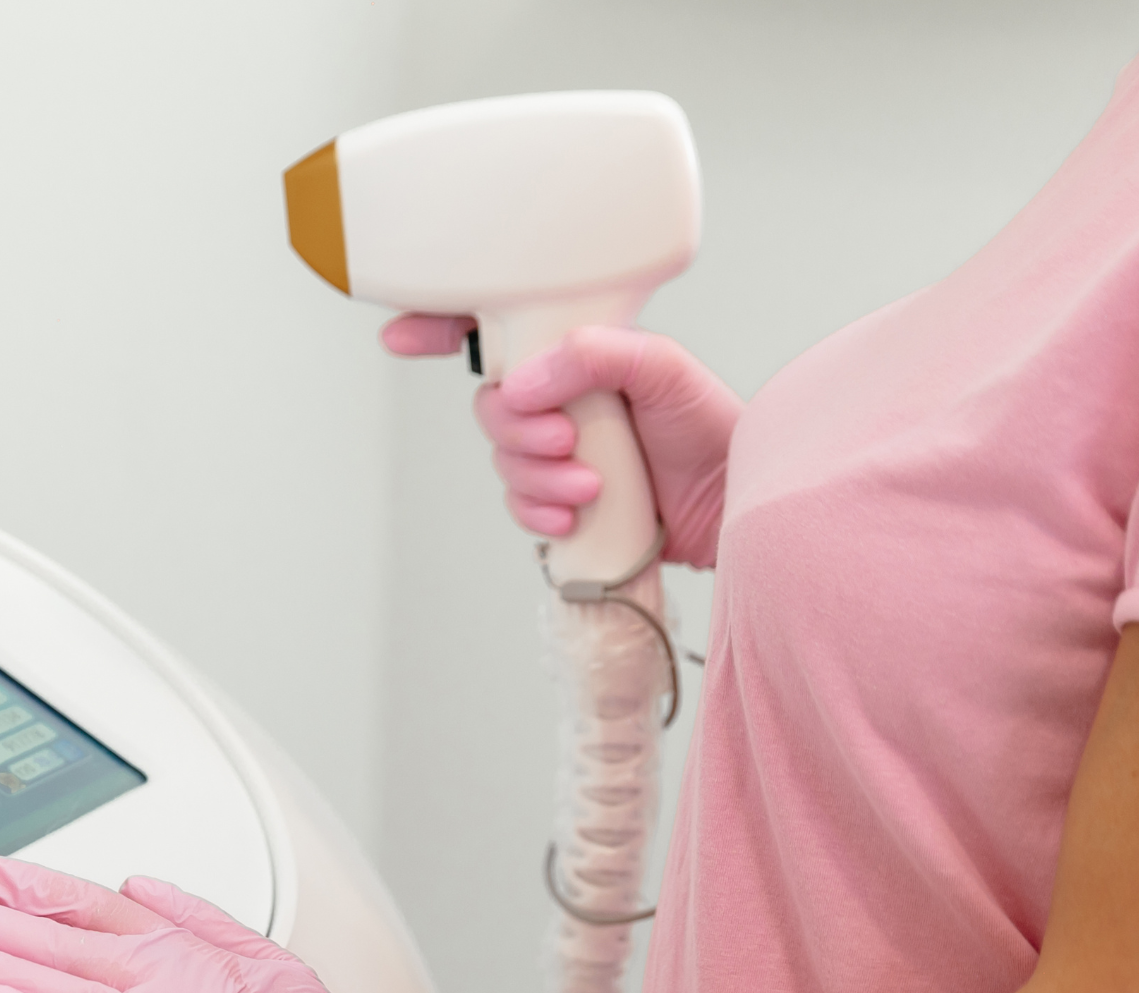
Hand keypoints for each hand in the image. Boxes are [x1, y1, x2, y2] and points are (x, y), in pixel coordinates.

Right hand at [382, 315, 739, 558]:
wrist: (734, 504)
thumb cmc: (713, 429)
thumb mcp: (665, 369)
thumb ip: (597, 355)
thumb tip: (530, 379)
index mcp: (576, 355)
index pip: (496, 331)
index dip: (440, 329)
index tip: (404, 337)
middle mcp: (561, 400)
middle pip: (491, 406)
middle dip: (517, 430)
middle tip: (563, 440)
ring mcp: (560, 453)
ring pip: (504, 461)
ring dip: (538, 478)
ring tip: (588, 486)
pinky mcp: (563, 502)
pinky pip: (520, 507)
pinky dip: (539, 514)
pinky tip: (575, 517)